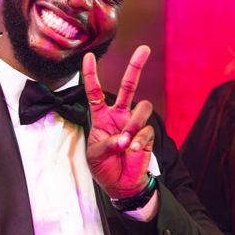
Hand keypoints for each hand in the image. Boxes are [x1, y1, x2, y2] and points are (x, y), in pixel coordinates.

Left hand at [83, 46, 153, 198]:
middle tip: (144, 49)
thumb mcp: (96, 155)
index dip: (91, 74)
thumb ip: (109, 144)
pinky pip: (146, 130)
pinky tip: (133, 151)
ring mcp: (134, 123)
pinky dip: (139, 141)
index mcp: (101, 116)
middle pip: (128, 86)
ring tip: (127, 141)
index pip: (95, 91)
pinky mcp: (146, 135)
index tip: (88, 56)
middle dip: (136, 66)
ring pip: (142, 107)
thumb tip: (126, 137)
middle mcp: (119, 115)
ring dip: (134, 123)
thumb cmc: (103, 167)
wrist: (120, 185)